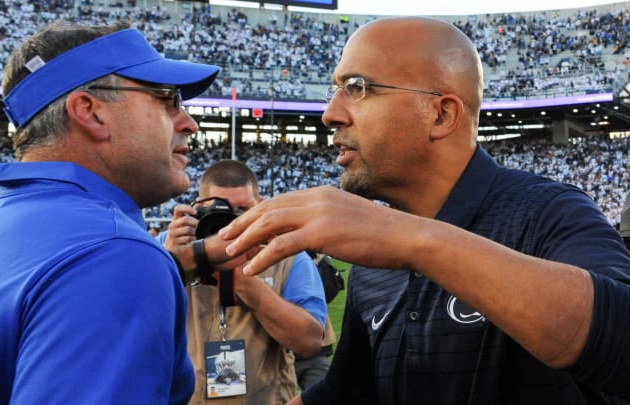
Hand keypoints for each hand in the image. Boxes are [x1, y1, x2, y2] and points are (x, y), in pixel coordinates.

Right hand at [163, 204, 198, 268]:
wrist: (173, 248)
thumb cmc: (182, 233)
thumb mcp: (186, 224)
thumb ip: (192, 215)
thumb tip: (199, 203)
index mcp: (175, 218)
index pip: (178, 208)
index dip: (187, 208)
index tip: (195, 212)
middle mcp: (172, 225)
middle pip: (186, 219)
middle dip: (195, 222)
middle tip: (198, 226)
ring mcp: (172, 233)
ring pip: (188, 229)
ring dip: (194, 232)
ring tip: (195, 234)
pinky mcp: (174, 242)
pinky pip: (187, 238)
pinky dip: (193, 239)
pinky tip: (193, 240)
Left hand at [219, 186, 413, 274]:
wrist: (405, 236)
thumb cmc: (381, 233)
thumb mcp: (348, 218)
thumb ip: (326, 219)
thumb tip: (312, 232)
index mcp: (321, 193)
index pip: (279, 200)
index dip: (255, 214)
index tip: (240, 226)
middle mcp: (316, 198)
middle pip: (267, 208)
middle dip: (242, 223)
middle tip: (224, 238)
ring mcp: (318, 214)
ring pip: (269, 224)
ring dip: (245, 239)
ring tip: (229, 253)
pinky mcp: (322, 233)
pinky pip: (282, 245)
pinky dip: (261, 256)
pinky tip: (250, 267)